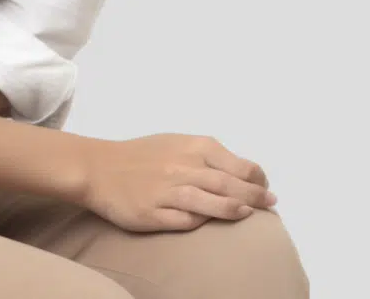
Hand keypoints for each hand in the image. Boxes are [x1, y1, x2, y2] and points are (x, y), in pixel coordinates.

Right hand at [77, 133, 277, 232]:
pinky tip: (210, 224)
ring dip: (233, 209)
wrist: (99, 167)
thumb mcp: (175, 144)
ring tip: (249, 215)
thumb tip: (242, 173)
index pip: (235, 162)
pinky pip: (182, 220)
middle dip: (255, 195)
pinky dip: (199, 222)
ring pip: (209, 201)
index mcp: (190, 147)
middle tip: (271, 205)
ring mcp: (167, 191)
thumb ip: (205, 156)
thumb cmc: (141, 156)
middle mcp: (182, 167)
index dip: (256, 176)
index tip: (265, 187)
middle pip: (228, 183)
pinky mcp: (153, 213)